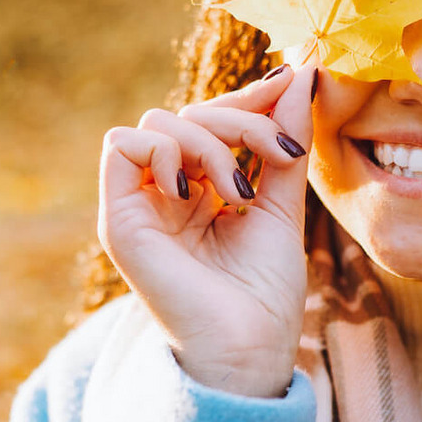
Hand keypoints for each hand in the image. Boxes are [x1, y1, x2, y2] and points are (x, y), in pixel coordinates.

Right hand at [97, 61, 315, 397]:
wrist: (251, 347)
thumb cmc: (265, 292)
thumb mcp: (283, 202)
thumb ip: (283, 142)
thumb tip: (301, 74)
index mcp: (200, 189)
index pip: (213, 119)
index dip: (249, 99)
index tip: (291, 86)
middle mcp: (165, 192)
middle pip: (190, 114)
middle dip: (242, 119)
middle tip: (283, 152)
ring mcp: (141, 204)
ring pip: (159, 122)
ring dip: (212, 142)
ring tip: (242, 193)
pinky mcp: (120, 219)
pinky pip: (122, 146)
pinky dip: (167, 151)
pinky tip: (200, 191)